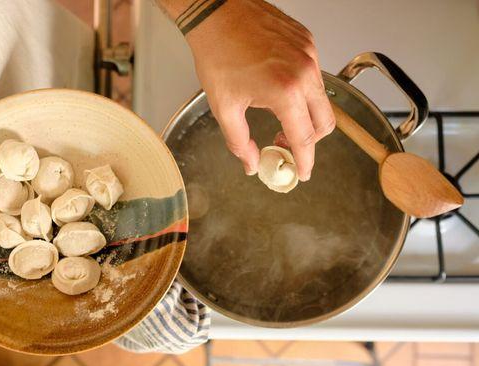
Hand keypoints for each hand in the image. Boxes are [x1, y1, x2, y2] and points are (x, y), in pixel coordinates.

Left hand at [185, 0, 334, 179]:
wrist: (217, 14)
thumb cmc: (218, 54)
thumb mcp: (224, 107)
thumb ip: (240, 142)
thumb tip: (252, 164)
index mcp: (285, 93)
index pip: (305, 139)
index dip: (304, 161)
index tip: (301, 173)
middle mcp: (304, 73)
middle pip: (325, 123)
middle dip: (310, 141)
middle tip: (285, 143)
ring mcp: (309, 55)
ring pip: (322, 98)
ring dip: (306, 115)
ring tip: (278, 114)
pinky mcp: (308, 42)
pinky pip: (314, 75)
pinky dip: (302, 89)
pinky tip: (278, 87)